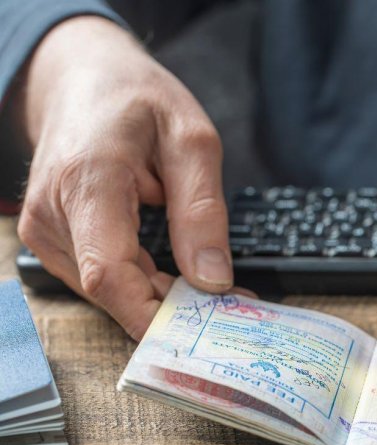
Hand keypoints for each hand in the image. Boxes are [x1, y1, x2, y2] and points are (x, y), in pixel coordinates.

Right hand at [15, 16, 252, 339]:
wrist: (82, 79)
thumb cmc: (137, 99)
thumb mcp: (192, 140)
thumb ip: (202, 210)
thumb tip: (213, 279)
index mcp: (88, 180)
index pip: (108, 272)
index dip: (151, 314)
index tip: (200, 331)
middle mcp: (52, 211)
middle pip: (109, 288)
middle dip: (170, 306)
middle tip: (229, 306)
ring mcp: (43, 227)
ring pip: (104, 289)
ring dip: (157, 296)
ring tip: (208, 285)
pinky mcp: (48, 236)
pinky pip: (97, 275)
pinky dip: (139, 282)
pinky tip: (174, 274)